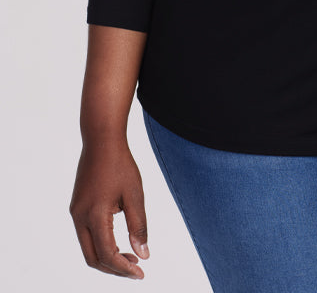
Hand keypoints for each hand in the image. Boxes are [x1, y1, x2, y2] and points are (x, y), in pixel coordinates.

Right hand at [69, 140, 148, 278]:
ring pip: (88, 248)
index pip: (108, 254)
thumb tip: (144, 255)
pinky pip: (86, 235)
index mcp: (95, 214)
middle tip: (136, 269)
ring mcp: (75, 213)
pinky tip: (118, 241)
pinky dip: (101, 245)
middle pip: (93, 258)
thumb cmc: (121, 164)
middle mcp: (80, 217)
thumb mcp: (135, 195)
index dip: (124, 268)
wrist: (101, 140)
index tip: (141, 273)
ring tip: (130, 257)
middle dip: (114, 269)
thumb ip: (138, 226)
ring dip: (107, 258)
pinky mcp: (76, 208)